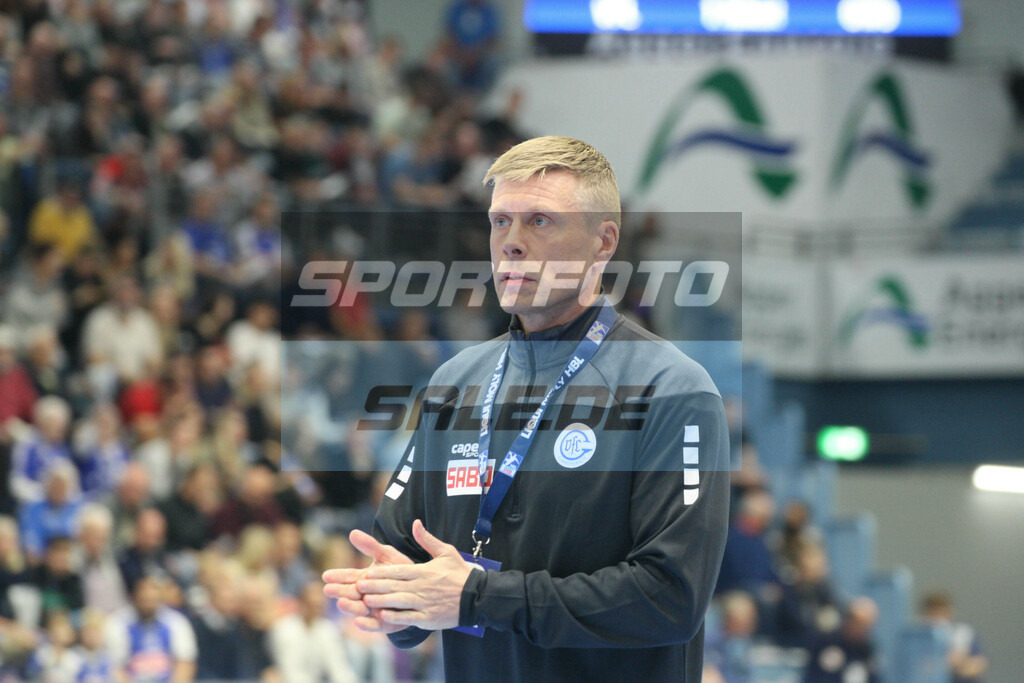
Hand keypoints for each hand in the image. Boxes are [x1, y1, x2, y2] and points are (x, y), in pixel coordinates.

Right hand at [323, 529, 413, 633]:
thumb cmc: (402, 570)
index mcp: (365, 580)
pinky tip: (358, 622)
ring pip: (359, 610)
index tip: (326, 575)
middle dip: (340, 592)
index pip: (349, 577)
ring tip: (342, 603)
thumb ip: (371, 546)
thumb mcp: (387, 555)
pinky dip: (366, 625)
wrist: (424, 588)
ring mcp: (374, 610)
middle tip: (329, 589)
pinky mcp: (385, 623)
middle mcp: (366, 596)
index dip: (338, 576)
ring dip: (350, 607)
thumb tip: (352, 532)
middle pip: (351, 594)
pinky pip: (374, 626)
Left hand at [356, 519, 473, 630]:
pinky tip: (383, 616)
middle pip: (394, 586)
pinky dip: (396, 617)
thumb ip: (427, 539)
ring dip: (381, 601)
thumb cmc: (460, 573)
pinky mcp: (428, 618)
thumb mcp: (446, 552)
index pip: (398, 571)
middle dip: (374, 587)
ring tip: (366, 601)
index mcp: (424, 571)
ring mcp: (425, 603)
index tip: (367, 573)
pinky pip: (409, 617)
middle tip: (358, 587)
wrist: (477, 596)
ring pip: (398, 601)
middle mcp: (422, 587)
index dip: (381, 573)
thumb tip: (415, 523)